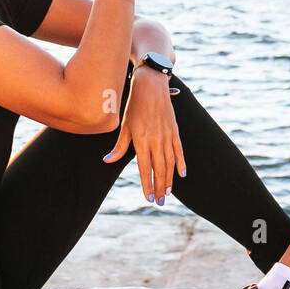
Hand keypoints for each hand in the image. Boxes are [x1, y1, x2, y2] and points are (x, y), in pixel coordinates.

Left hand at [103, 66, 185, 204]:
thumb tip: (108, 161)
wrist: (150, 86)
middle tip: (160, 202)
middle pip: (159, 168)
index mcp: (141, 140)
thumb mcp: (124, 125)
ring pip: (170, 162)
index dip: (147, 184)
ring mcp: (167, 135)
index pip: (145, 168)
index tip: (148, 197)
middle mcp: (156, 140)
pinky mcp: (175, 130)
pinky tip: (182, 174)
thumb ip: (119, 145)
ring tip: (168, 193)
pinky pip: (179, 150)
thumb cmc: (134, 105)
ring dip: (170, 179)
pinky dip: (181, 163)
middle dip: (160, 187)